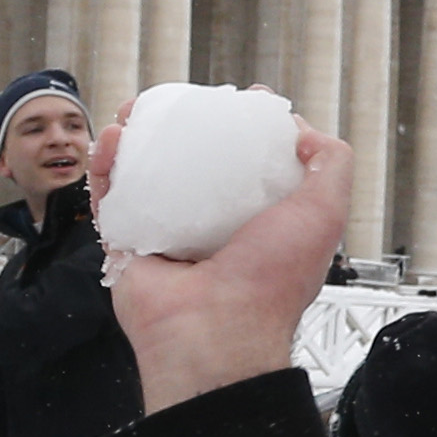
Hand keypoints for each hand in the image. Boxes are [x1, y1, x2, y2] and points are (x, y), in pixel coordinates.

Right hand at [93, 120, 350, 412]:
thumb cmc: (270, 283)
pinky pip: (112, 199)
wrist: (214, 334)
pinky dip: (106, 167)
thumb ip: (331, 166)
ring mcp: (169, 237)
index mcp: (258, 225)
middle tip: (175, 102)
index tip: (238, 102)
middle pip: (192, 165)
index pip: (248, 165)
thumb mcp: (323, 214)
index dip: (242, 129)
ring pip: (146, 176)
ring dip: (137, 139)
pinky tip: (111, 138)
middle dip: (181, 127)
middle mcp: (213, 231)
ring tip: (135, 112)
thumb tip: (305, 131)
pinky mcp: (130, 246)